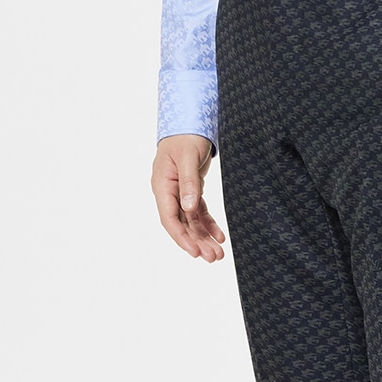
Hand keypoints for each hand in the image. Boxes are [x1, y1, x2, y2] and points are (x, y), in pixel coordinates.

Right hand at [153, 134, 225, 261]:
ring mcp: (179, 193)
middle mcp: (168, 193)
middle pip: (182, 225)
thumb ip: (189, 183)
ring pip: (191, 222)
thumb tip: (188, 208)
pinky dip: (209, 224)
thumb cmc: (185, 137)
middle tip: (213, 258)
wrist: (189, 123)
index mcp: (162, 185)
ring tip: (218, 253)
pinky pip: (199, 213)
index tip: (195, 251)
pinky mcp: (191, 190)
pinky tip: (219, 236)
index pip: (169, 218)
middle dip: (197, 242)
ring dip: (204, 237)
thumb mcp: (187, 157)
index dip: (181, 237)